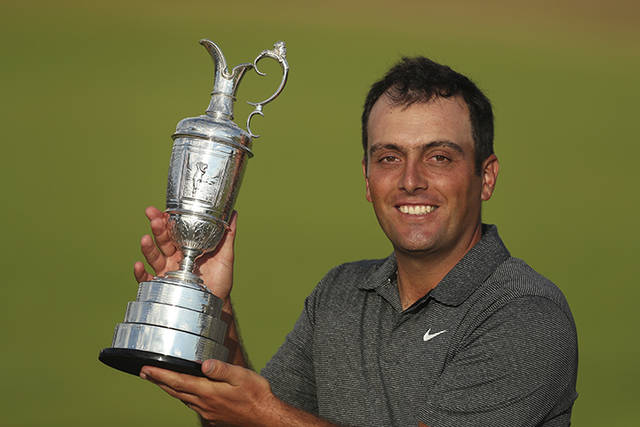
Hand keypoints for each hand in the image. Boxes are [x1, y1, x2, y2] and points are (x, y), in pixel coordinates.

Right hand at [133, 206, 237, 301]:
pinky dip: (140, 273)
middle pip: (162, 240)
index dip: (167, 219)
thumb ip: (228, 235)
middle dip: (157, 228)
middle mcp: (174, 257)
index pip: (174, 229)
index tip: (162, 210)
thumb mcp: (225, 254)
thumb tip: (233, 212)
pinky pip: (147, 280)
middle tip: (153, 217)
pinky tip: (138, 265)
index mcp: (186, 247)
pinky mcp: (162, 287)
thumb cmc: (220, 278)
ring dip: (148, 247)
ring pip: (153, 257)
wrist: (217, 302)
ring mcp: (167, 272)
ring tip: (145, 239)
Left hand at [140, 360, 277, 426]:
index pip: (178, 381)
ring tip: (162, 380)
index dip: (159, 375)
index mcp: (208, 392)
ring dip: (170, 388)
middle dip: (159, 381)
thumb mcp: (241, 376)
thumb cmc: (256, 395)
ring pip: (182, 399)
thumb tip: (205, 363)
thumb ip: (221, 369)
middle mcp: (204, 403)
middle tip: (145, 373)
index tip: (146, 369)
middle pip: (175, 391)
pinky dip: (184, 396)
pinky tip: (187, 393)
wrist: (265, 418)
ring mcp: (207, 412)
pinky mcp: (213, 417)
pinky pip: (193, 405)